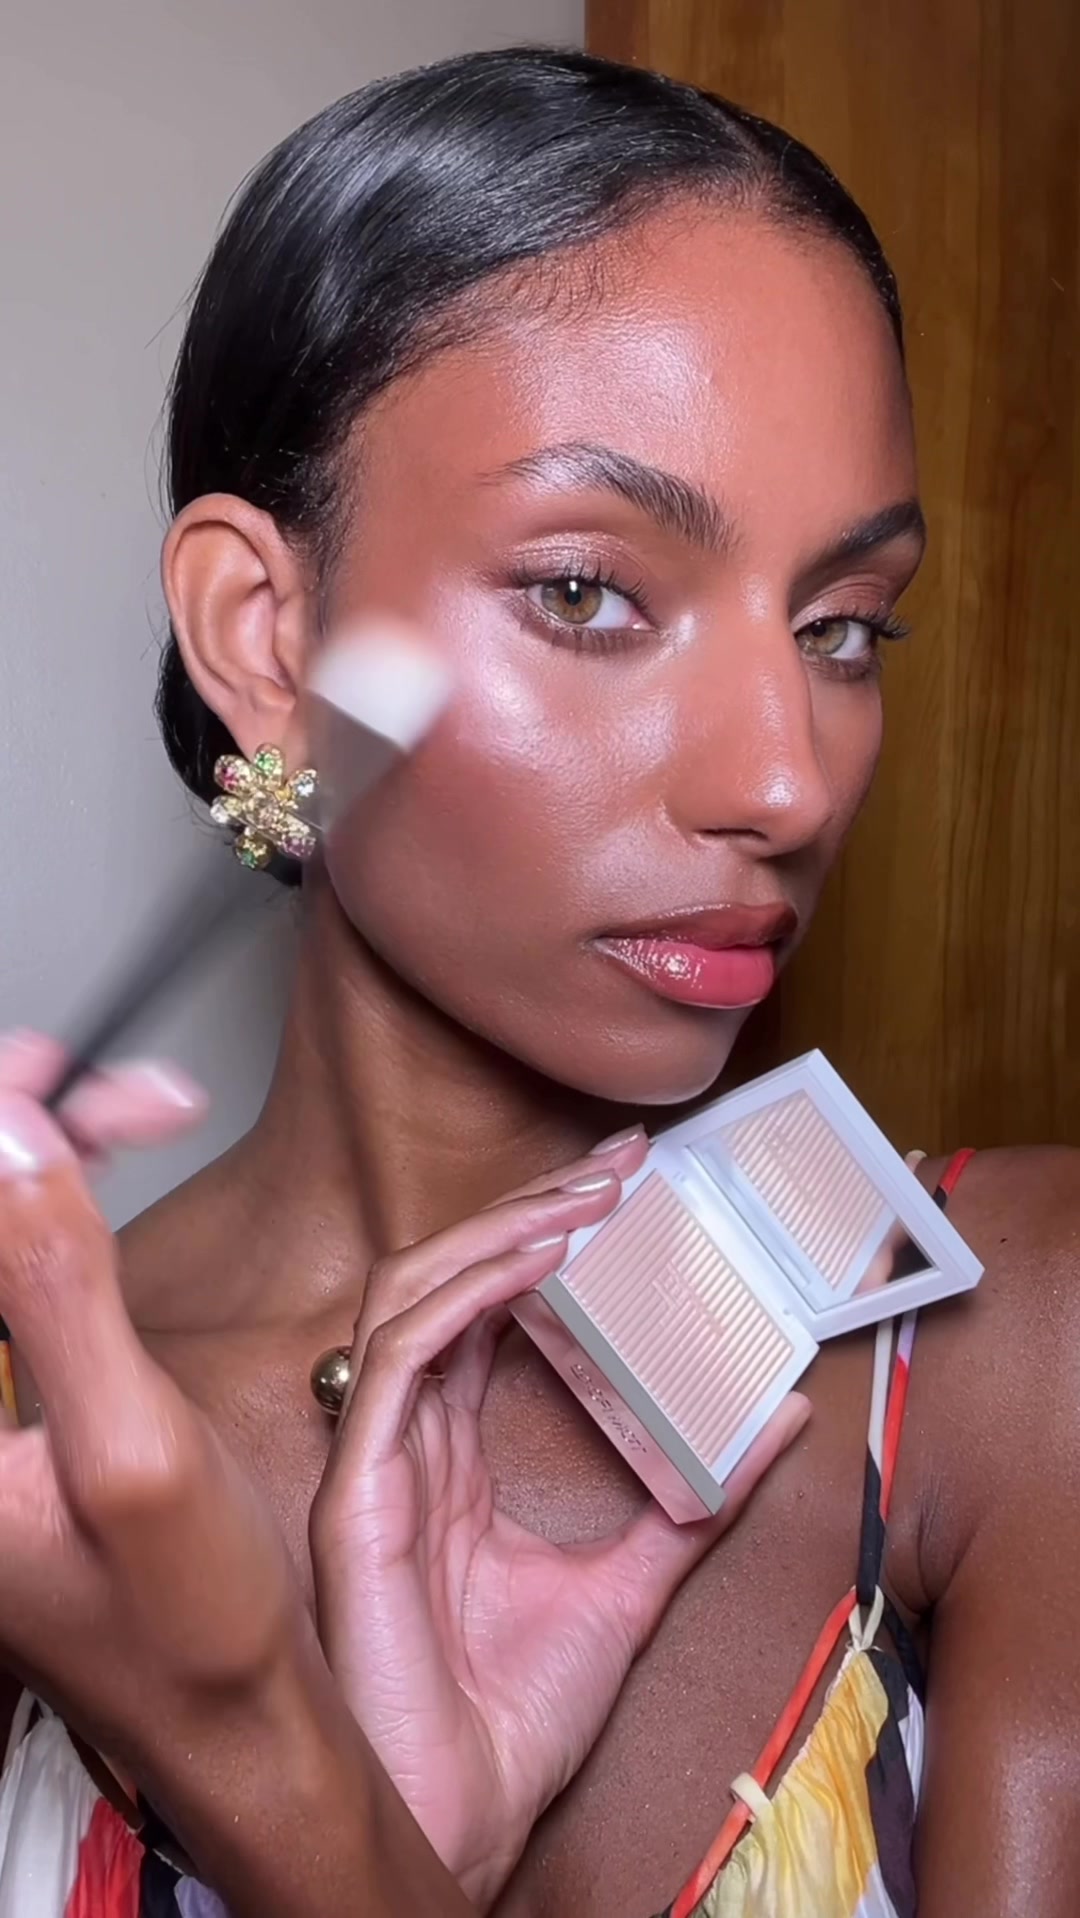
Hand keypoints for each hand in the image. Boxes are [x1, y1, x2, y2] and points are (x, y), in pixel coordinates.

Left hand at [0, 1033, 469, 1917]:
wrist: (226, 1710)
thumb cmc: (190, 1621)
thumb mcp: (133, 1449)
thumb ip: (59, 1286)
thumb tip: (8, 1133)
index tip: (43, 1079)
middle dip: (14, 1133)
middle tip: (92, 1085)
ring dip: (38, 1157)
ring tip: (130, 1113)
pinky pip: (9, 1271)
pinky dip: (49, 1205)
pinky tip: (97, 1173)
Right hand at [311, 1135, 809, 1909]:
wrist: (463, 1819)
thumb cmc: (514, 1718)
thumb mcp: (632, 1585)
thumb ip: (693, 1501)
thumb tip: (780, 1420)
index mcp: (449, 1453)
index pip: (485, 1307)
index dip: (545, 1236)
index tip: (626, 1189)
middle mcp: (405, 1440)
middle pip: (446, 1279)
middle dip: (527, 1208)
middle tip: (617, 1166)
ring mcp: (374, 1459)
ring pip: (410, 1294)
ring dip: (499, 1232)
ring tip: (586, 1202)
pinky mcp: (358, 1490)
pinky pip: (398, 1358)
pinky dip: (466, 1296)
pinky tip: (538, 1263)